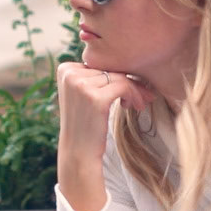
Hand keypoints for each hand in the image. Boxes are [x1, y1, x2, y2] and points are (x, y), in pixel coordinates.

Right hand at [56, 62, 156, 210]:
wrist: (79, 153)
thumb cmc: (87, 124)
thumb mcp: (86, 94)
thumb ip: (97, 75)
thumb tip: (130, 57)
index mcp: (65, 69)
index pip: (99, 64)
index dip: (118, 75)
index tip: (131, 90)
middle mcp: (69, 73)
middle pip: (109, 69)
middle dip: (129, 82)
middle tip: (145, 96)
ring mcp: (80, 84)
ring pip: (119, 77)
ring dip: (134, 90)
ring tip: (138, 104)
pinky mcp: (94, 97)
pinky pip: (124, 86)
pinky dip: (134, 95)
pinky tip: (135, 106)